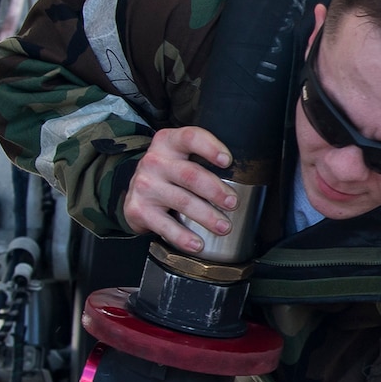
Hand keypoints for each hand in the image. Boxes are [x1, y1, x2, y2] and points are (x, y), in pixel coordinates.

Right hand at [123, 126, 235, 253]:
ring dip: (207, 216)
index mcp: (169, 143)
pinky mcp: (139, 210)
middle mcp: (155, 161)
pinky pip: (165, 225)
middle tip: (233, 203)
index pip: (190, 138)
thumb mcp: (181, 157)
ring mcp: (145, 186)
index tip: (227, 161)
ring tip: (224, 226)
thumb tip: (245, 177)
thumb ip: (204, 158)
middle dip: (215, 190)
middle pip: (190, 174)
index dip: (210, 148)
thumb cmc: (169, 174)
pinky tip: (197, 243)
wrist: (135, 193)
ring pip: (182, 201)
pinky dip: (183, 237)